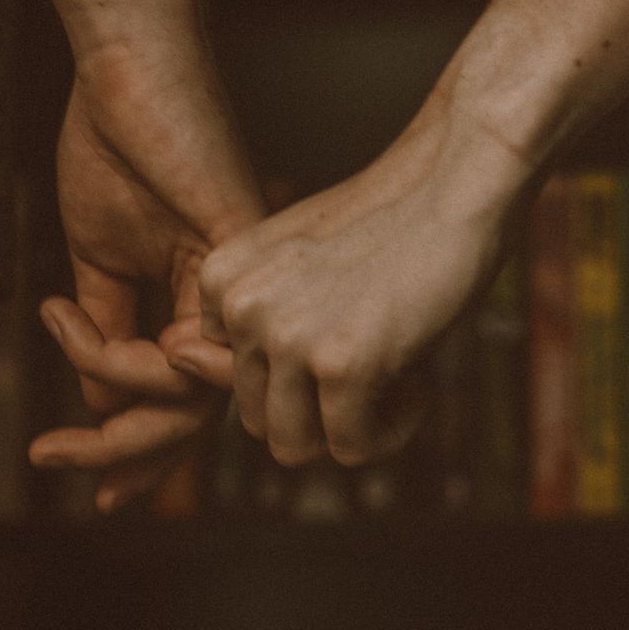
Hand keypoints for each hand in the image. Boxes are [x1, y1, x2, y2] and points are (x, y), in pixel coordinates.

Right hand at [29, 31, 263, 511]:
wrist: (128, 65)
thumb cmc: (118, 147)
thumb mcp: (99, 260)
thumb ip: (106, 331)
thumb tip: (98, 403)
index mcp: (207, 306)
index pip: (188, 401)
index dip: (143, 451)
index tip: (99, 492)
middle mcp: (233, 306)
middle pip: (194, 414)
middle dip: (123, 453)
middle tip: (51, 462)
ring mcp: (241, 284)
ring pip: (193, 394)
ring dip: (112, 407)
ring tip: (52, 373)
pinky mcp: (235, 253)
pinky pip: (194, 347)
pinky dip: (131, 359)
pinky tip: (74, 326)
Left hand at [163, 107, 528, 467]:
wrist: (457, 180)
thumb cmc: (386, 226)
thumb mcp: (297, 268)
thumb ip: (243, 324)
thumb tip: (172, 357)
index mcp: (219, 280)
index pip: (231, 382)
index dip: (294, 377)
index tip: (344, 335)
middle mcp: (238, 307)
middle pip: (258, 421)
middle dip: (320, 411)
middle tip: (378, 359)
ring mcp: (285, 336)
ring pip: (294, 446)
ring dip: (350, 427)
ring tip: (395, 372)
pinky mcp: (340, 364)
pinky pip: (352, 449)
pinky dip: (392, 430)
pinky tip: (420, 380)